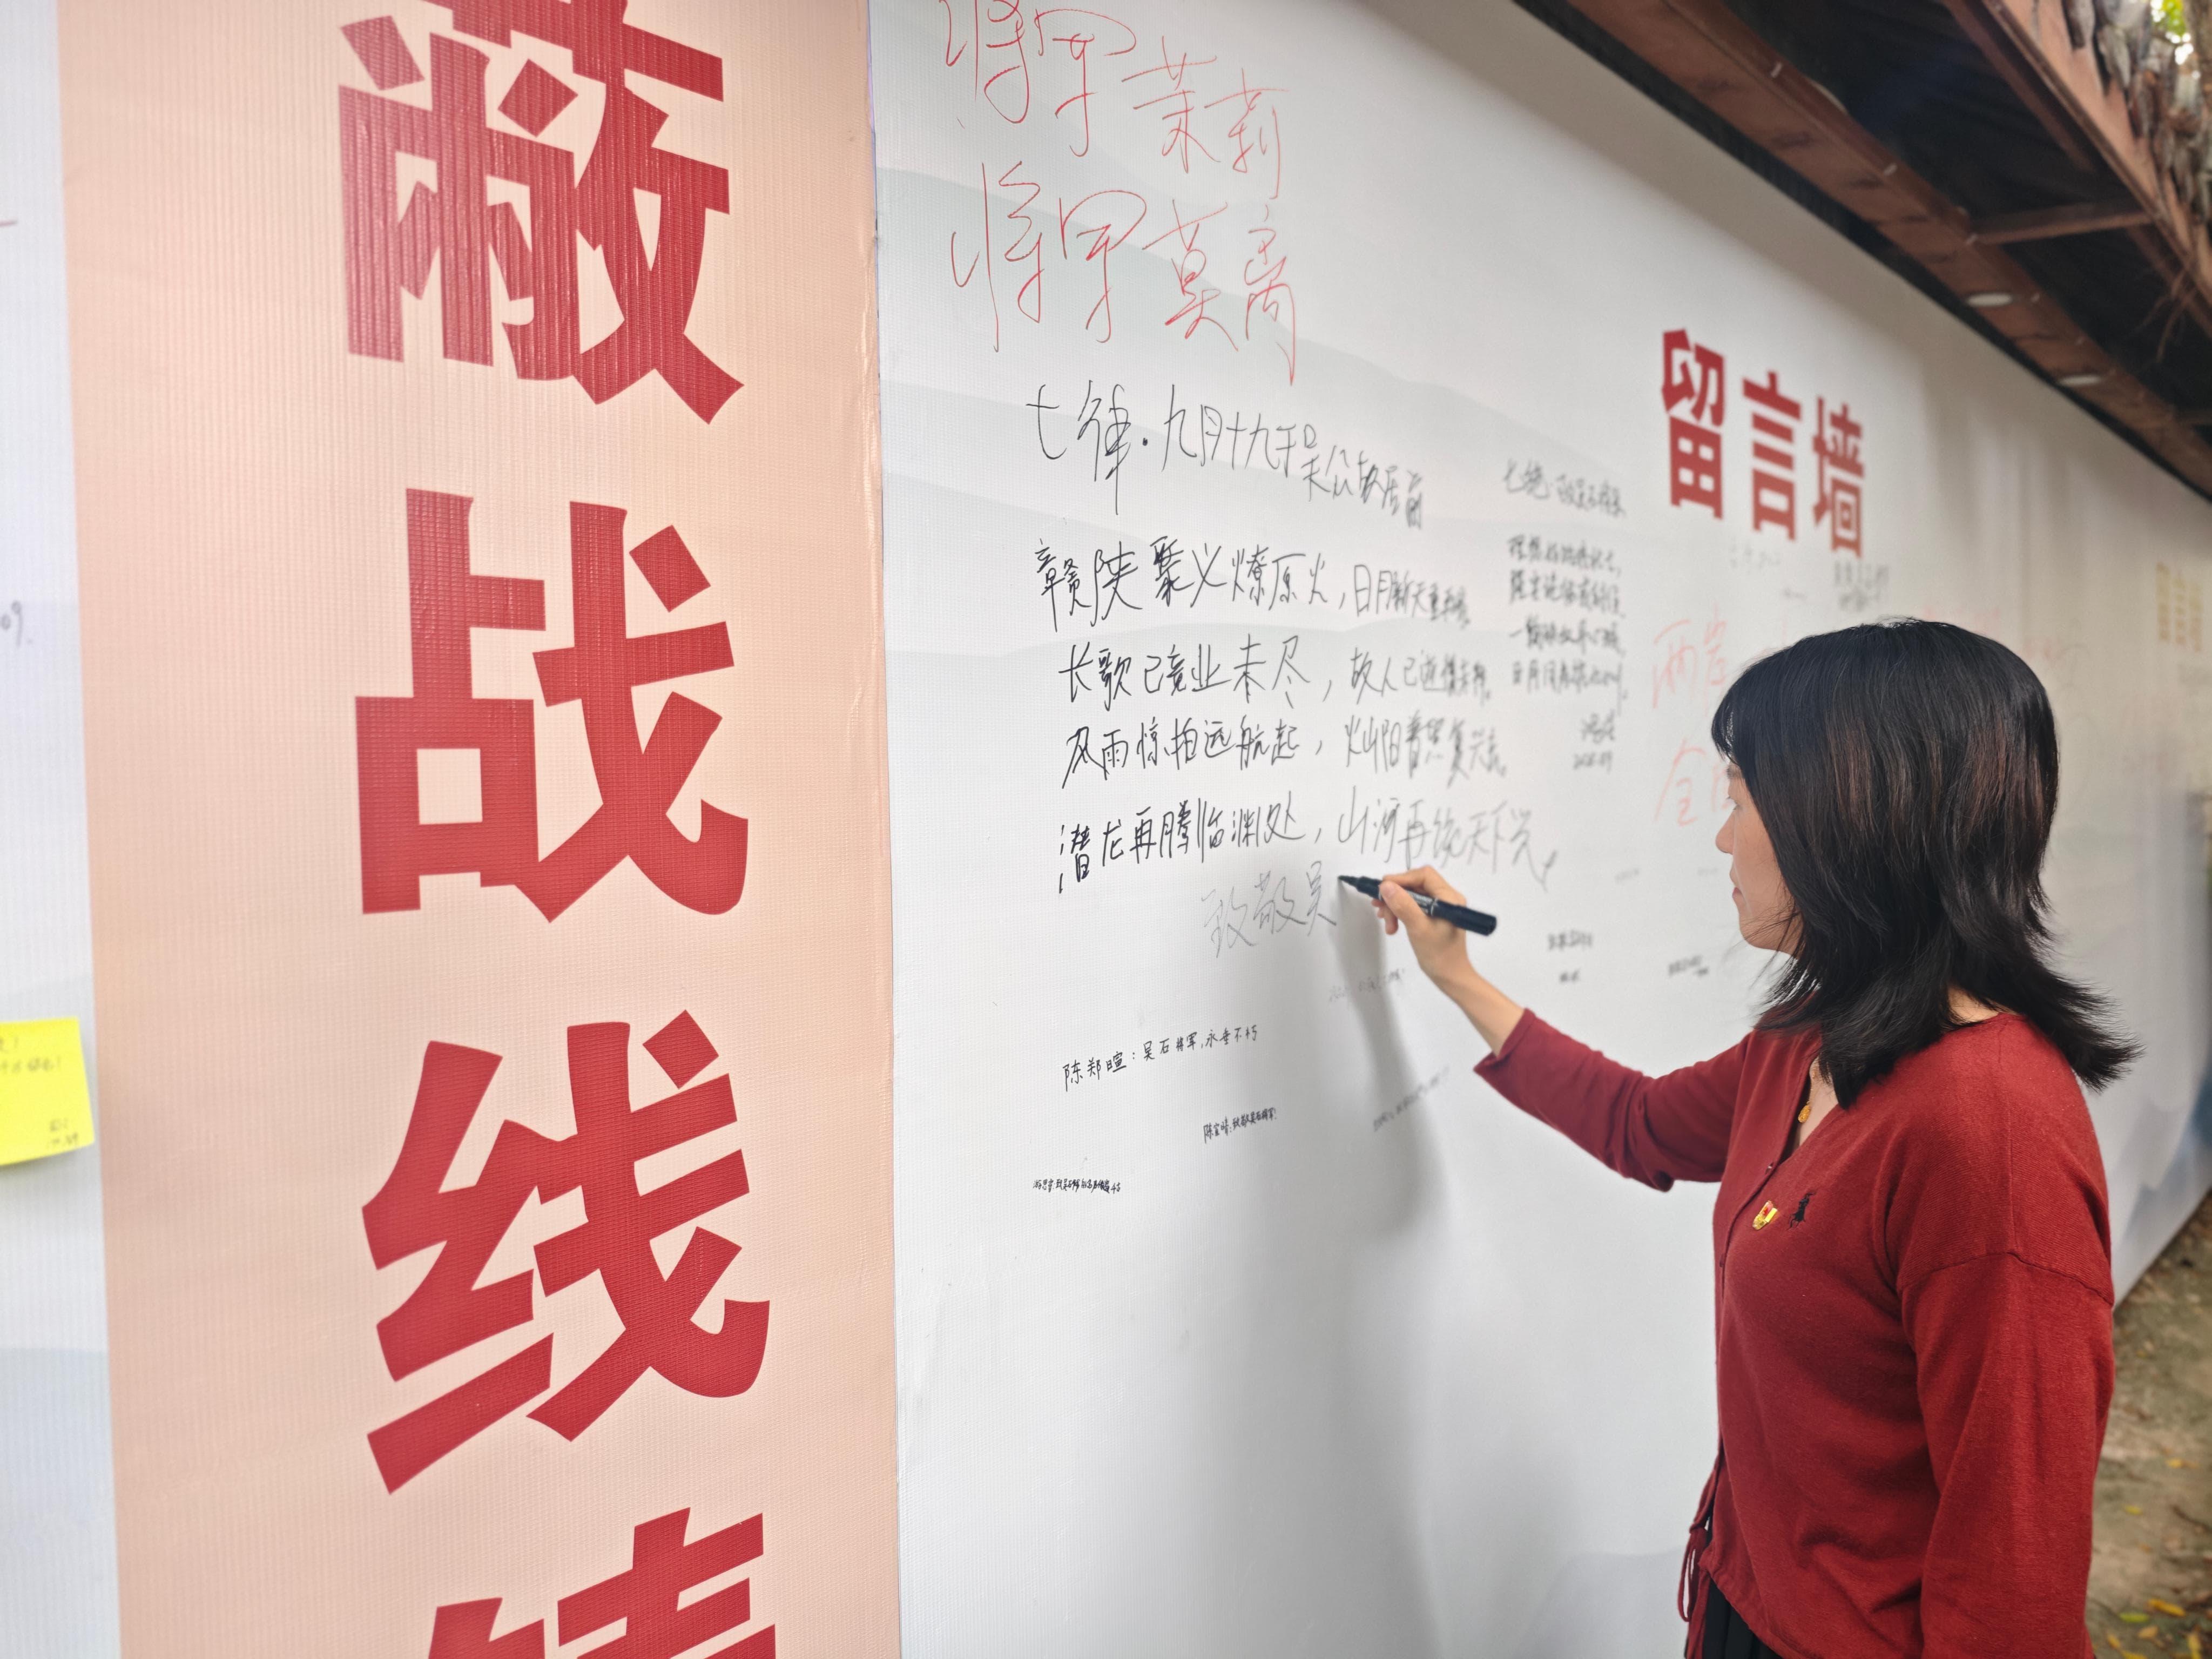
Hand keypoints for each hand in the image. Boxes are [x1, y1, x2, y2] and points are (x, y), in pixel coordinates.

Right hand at [1369, 866, 1524, 1054]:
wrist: (1450, 977)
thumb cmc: (1438, 954)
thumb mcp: (1418, 928)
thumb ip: (1403, 905)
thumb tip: (1385, 885)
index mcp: (1449, 897)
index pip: (1423, 875)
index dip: (1401, 879)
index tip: (1382, 890)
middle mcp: (1446, 898)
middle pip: (1415, 885)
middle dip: (1395, 897)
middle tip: (1380, 911)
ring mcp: (1439, 907)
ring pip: (1411, 896)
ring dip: (1395, 907)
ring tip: (1387, 924)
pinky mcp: (1433, 916)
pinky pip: (1413, 907)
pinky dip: (1400, 913)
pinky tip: (1392, 926)